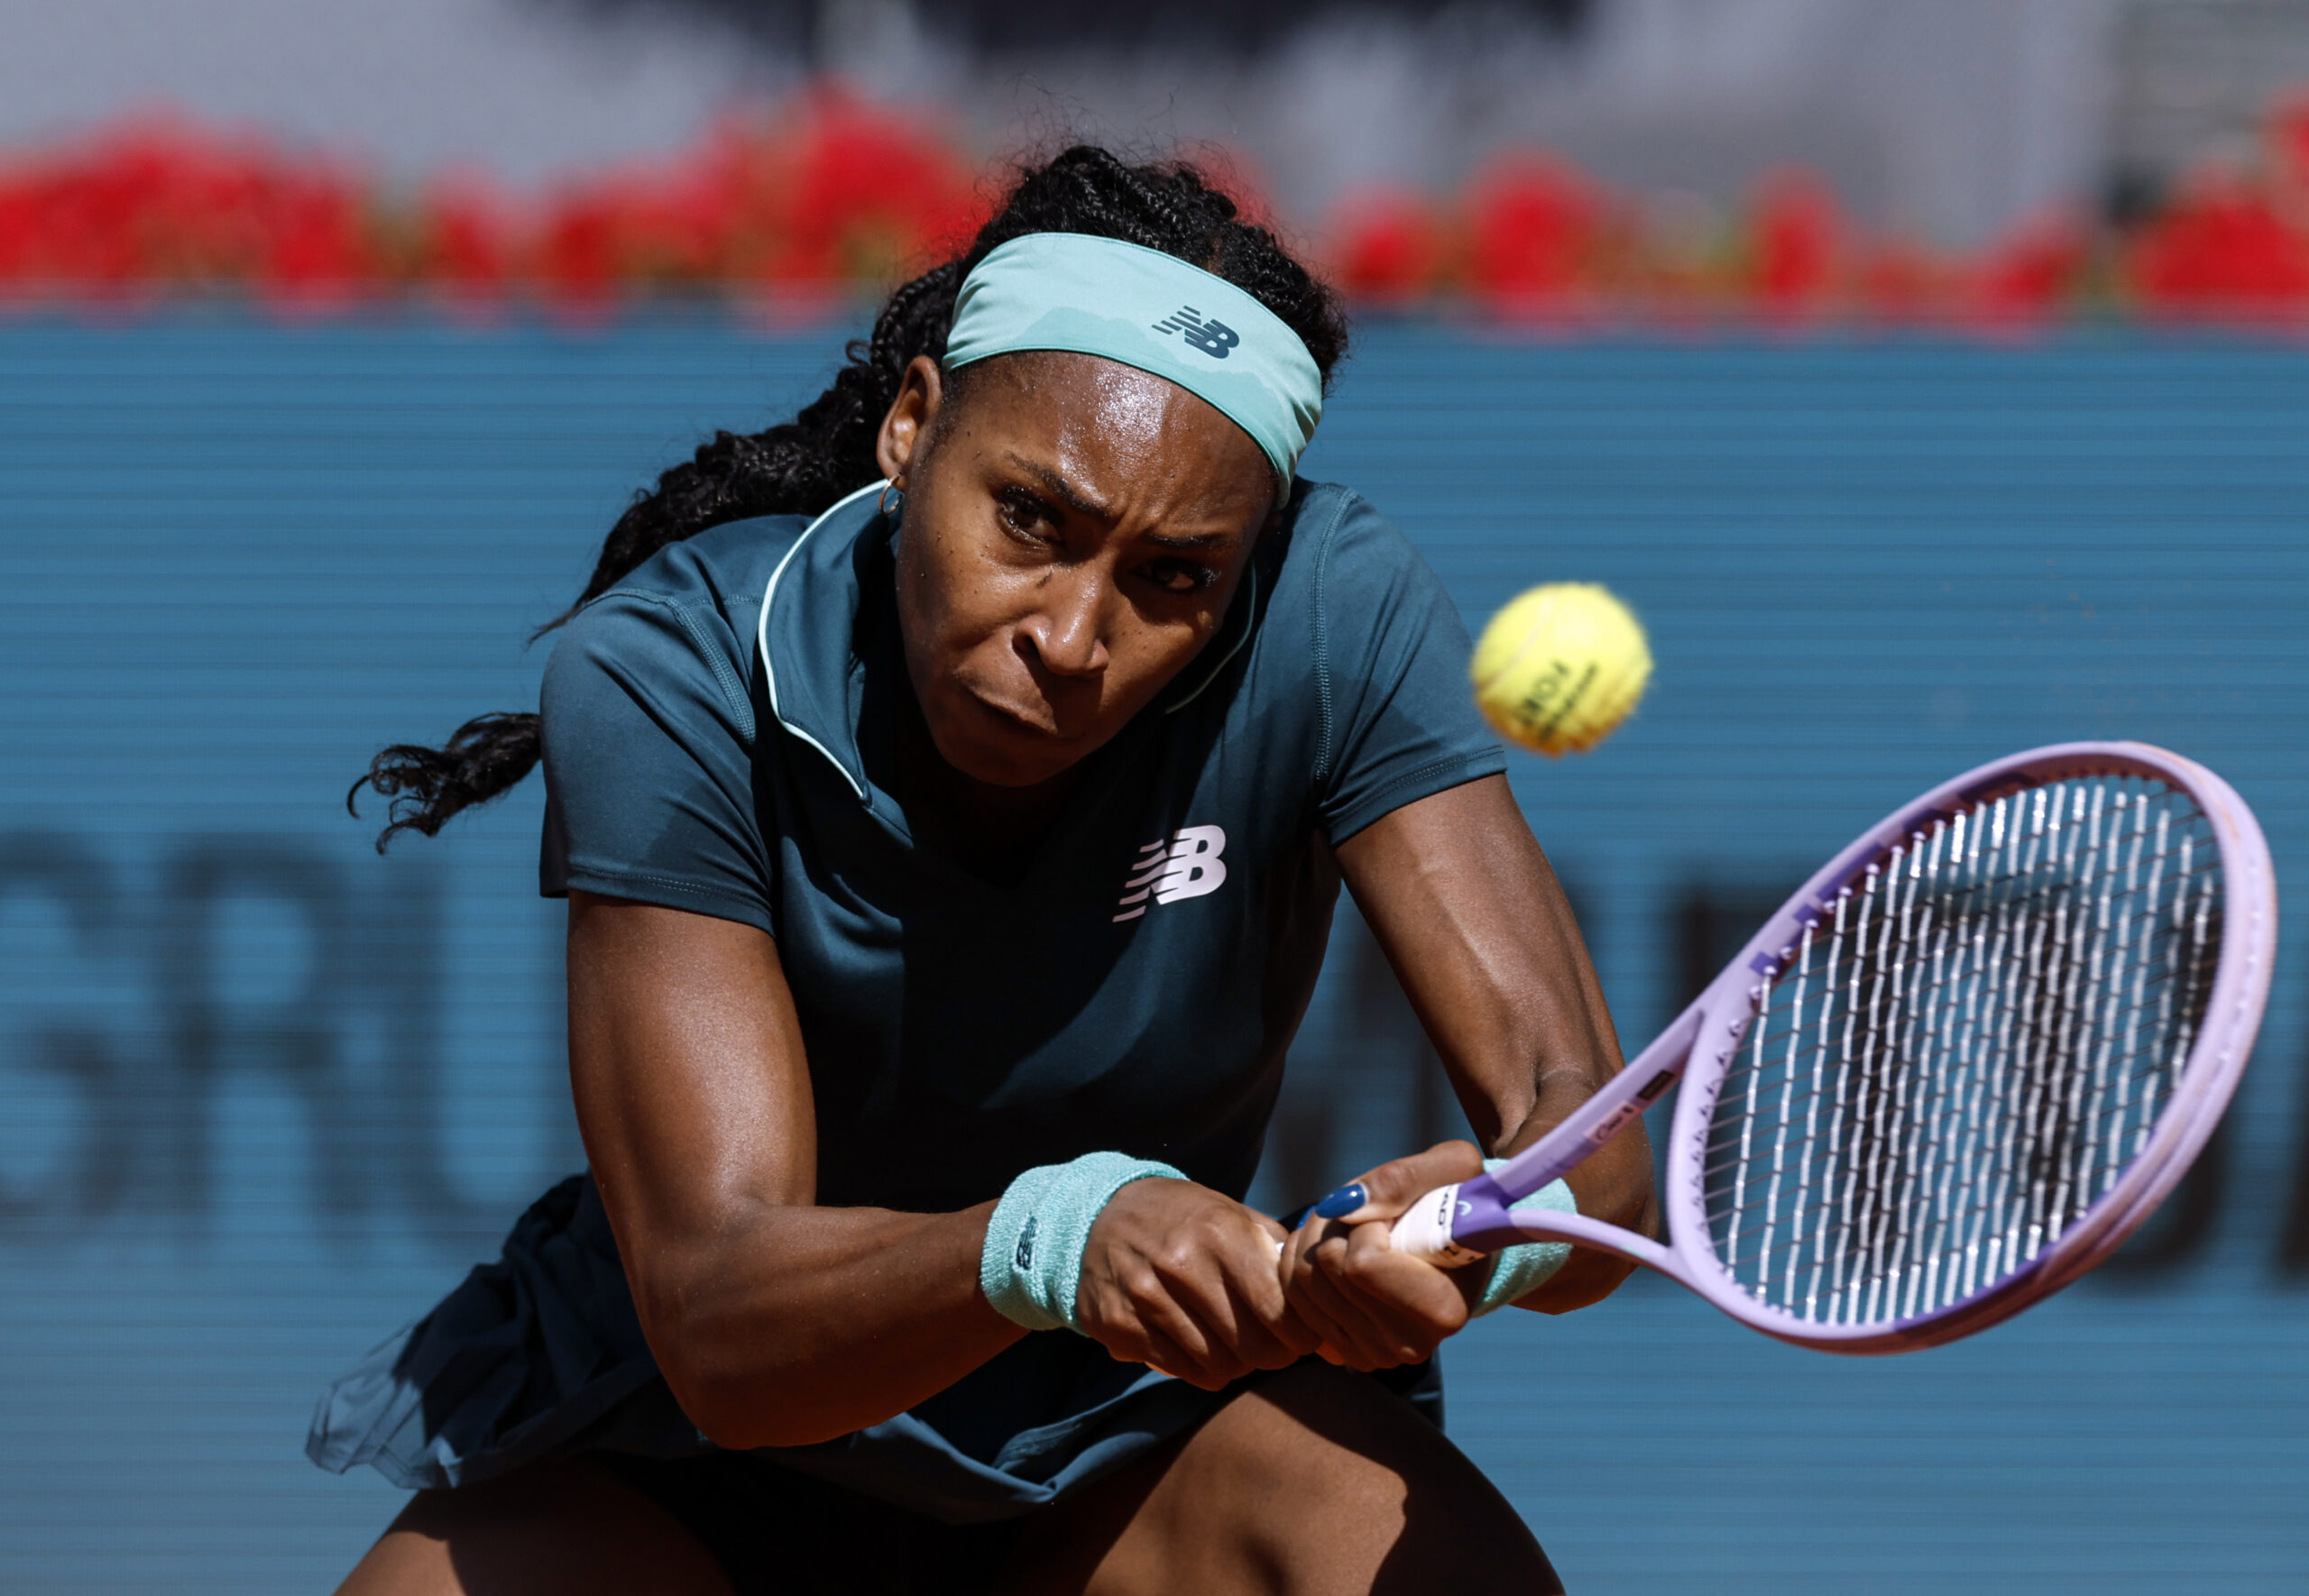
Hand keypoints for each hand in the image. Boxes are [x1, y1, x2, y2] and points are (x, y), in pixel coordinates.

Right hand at [1076, 1178, 1325, 1389]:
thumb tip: (1325, 1305)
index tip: (1302, 1336)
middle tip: (1272, 1347)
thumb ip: (1279, 1255)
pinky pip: (1182, 1371)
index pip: (1278, 1310)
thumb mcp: (1233, 1216)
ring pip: (1218, 1366)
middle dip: (1272, 1354)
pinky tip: (1200, 1344)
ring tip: (1234, 1343)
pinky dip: (1200, 1367)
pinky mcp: (1119, 1325)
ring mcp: (1144, 1297)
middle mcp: (1180, 1264)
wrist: (1100, 1215)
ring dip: (1236, 1362)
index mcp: (1219, 1233)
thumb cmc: (1185, 1220)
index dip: (1299, 1334)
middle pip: (1252, 1347)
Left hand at [1279, 1140, 1489, 1370]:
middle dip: (1336, 1225)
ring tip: (1353, 1229)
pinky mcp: (1345, 1351)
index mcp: (1441, 1310)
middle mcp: (1408, 1345)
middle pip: (1326, 1267)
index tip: (1393, 1216)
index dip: (1367, 1224)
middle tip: (1367, 1215)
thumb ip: (1401, 1179)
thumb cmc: (1459, 1202)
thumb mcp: (1452, 1169)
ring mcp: (1373, 1353)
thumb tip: (1341, 1208)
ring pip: (1303, 1280)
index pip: (1362, 1263)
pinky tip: (1332, 1248)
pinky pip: (1293, 1298)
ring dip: (1317, 1237)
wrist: (1458, 1245)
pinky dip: (1301, 1261)